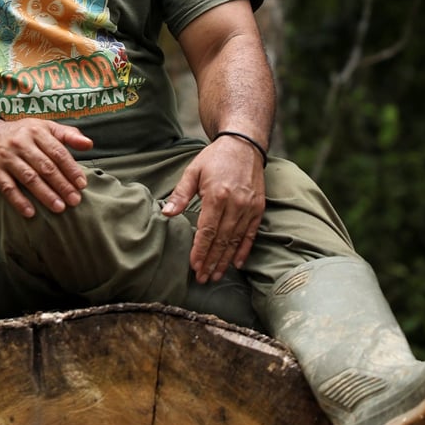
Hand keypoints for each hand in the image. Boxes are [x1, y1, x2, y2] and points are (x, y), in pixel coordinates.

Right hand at [0, 117, 93, 217]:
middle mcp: (20, 143)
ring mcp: (5, 156)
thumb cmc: (21, 134)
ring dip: (45, 194)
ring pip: (29, 177)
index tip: (82, 184)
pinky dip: (19, 201)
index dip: (71, 169)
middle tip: (75, 200)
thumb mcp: (43, 128)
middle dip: (62, 184)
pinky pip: (8, 188)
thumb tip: (89, 144)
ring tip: (59, 208)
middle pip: (45, 166)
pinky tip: (31, 212)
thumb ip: (67, 135)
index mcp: (36, 131)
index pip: (58, 152)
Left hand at [161, 138, 265, 282]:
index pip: (207, 231)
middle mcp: (236, 204)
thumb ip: (180, 195)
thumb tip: (166, 214)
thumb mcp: (193, 171)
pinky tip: (236, 263)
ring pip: (236, 240)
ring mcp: (249, 207)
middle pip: (221, 240)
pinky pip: (251, 234)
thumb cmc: (214, 159)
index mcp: (217, 196)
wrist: (244, 145)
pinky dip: (244, 250)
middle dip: (211, 261)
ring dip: (225, 260)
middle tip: (203, 278)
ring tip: (215, 275)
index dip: (200, 251)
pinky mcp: (259, 208)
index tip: (194, 266)